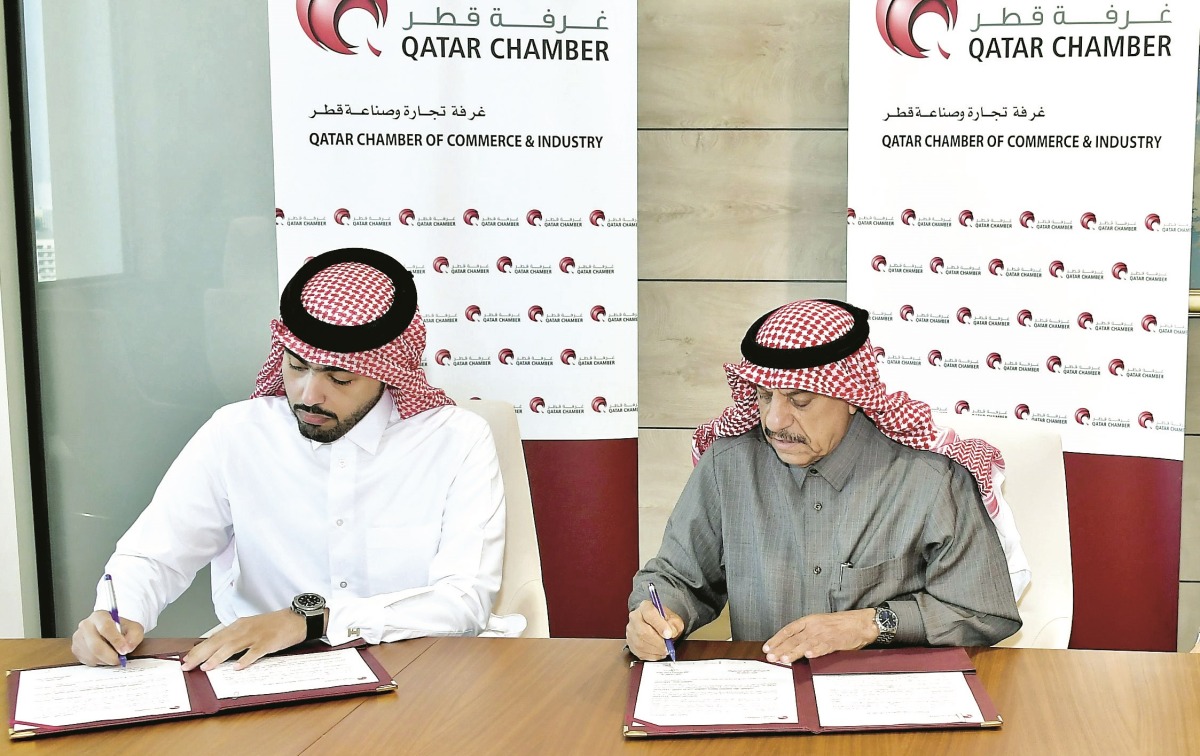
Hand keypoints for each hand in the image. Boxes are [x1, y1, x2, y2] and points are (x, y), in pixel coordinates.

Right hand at [71, 610, 144, 665]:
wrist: (110, 630)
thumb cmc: (121, 628)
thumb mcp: (133, 628)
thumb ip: (134, 636)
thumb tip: (127, 647)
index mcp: (100, 616)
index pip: (106, 628)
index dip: (116, 641)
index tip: (124, 650)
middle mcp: (86, 625)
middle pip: (96, 645)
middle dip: (110, 656)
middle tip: (120, 659)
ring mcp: (78, 638)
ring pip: (92, 655)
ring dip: (106, 660)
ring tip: (114, 655)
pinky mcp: (76, 649)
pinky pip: (88, 661)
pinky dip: (99, 662)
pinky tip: (105, 656)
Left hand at [182, 609, 306, 670]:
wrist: (296, 618)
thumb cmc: (273, 625)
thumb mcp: (251, 627)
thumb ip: (236, 637)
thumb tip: (219, 649)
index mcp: (238, 625)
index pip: (214, 637)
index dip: (199, 648)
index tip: (187, 659)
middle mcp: (244, 629)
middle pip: (218, 642)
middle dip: (201, 654)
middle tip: (187, 666)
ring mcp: (256, 635)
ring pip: (233, 646)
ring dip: (218, 657)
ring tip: (206, 667)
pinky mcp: (268, 642)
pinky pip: (255, 652)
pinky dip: (246, 659)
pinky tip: (238, 667)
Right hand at [626, 600, 683, 660]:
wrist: (658, 625)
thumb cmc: (665, 621)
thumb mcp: (674, 619)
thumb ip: (674, 625)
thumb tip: (671, 633)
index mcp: (646, 607)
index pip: (650, 614)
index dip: (660, 626)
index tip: (669, 635)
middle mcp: (635, 617)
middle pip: (642, 631)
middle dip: (658, 642)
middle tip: (668, 647)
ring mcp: (630, 631)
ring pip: (640, 644)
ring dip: (655, 650)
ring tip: (665, 651)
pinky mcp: (630, 643)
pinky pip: (639, 652)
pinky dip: (651, 655)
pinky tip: (658, 653)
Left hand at [763, 609, 877, 663]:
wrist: (860, 623)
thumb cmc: (839, 625)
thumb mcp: (819, 624)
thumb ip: (805, 633)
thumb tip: (789, 645)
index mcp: (809, 621)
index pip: (788, 630)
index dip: (776, 639)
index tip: (767, 648)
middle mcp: (814, 626)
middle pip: (794, 638)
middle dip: (780, 649)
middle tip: (770, 657)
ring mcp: (824, 633)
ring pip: (805, 644)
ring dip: (793, 652)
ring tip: (783, 659)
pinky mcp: (835, 641)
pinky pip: (824, 647)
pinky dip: (816, 651)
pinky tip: (809, 655)